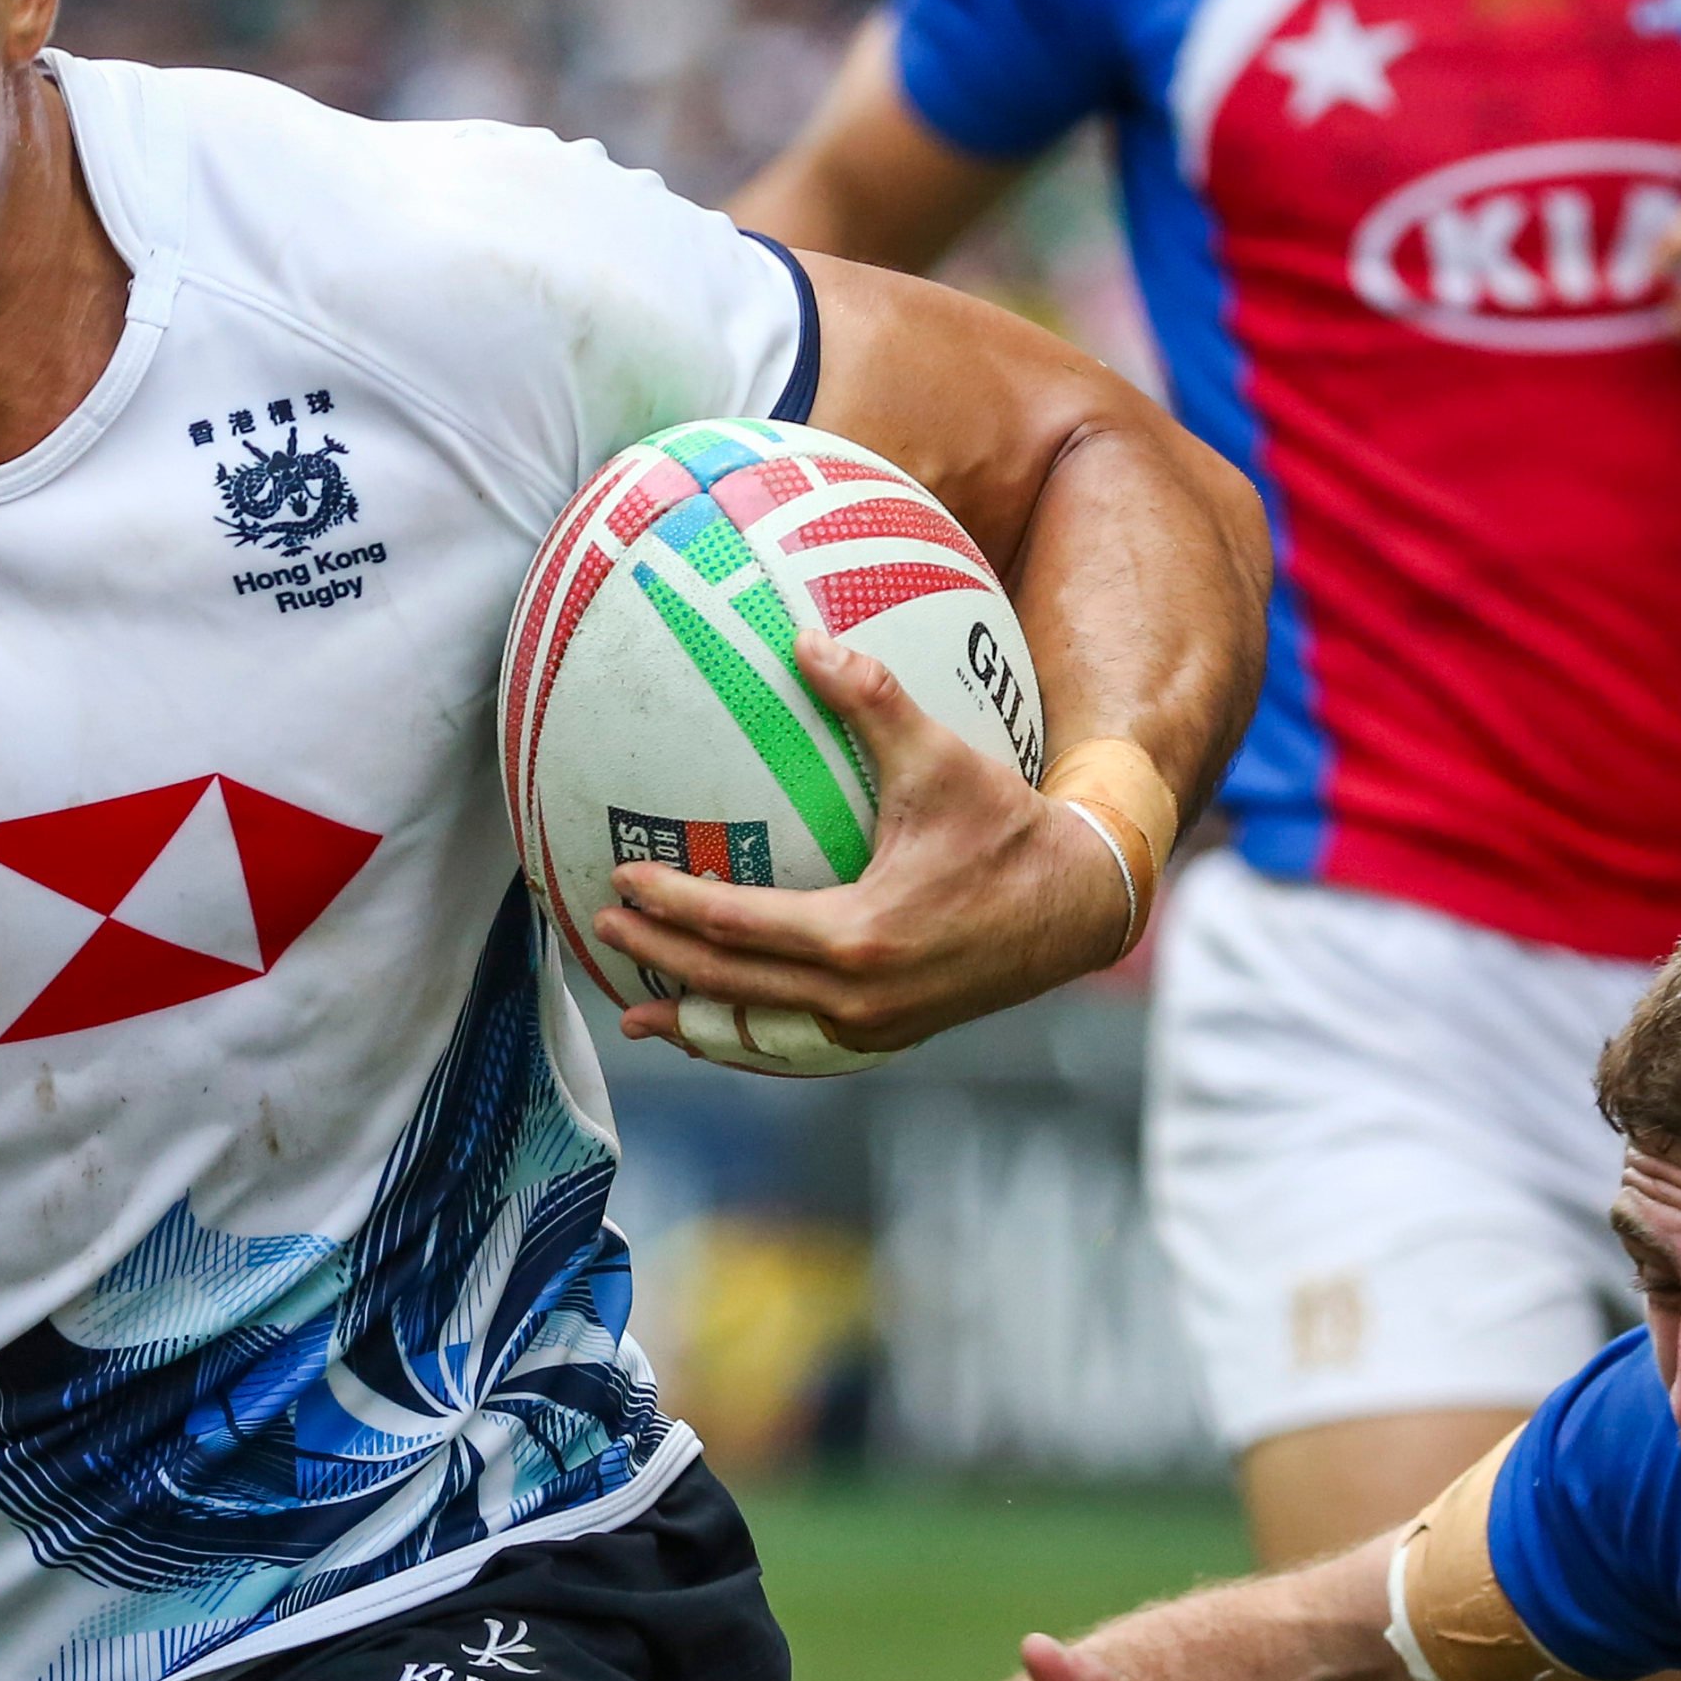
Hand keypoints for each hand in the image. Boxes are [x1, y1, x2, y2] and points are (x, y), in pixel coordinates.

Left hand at [593, 633, 1129, 1061]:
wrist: (1076, 907)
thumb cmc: (1005, 827)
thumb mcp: (941, 759)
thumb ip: (873, 700)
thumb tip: (807, 638)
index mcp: (857, 936)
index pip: (737, 925)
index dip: (672, 908)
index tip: (623, 884)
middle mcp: (856, 996)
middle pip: (732, 988)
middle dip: (661, 964)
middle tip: (604, 934)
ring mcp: (871, 1025)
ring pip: (762, 1034)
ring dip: (698, 1022)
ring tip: (641, 1015)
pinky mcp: (887, 1034)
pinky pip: (798, 1042)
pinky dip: (752, 1036)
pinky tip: (723, 1023)